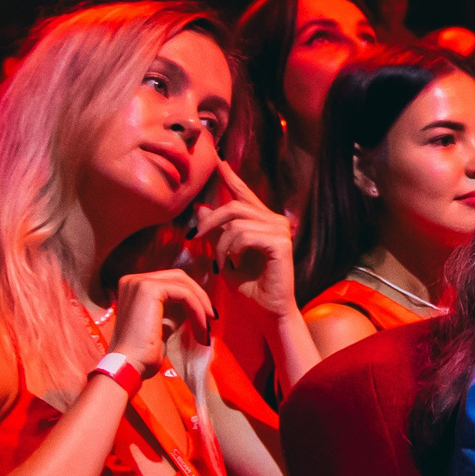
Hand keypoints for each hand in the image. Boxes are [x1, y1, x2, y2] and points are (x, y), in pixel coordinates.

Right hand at [107, 268, 216, 375]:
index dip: (192, 297)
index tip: (205, 317)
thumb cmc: (144, 352)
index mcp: (133, 286)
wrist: (129, 366)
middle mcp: (133, 280)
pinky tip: (201, 328)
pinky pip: (185, 294)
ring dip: (200, 306)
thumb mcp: (162, 323)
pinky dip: (197, 310)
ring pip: (184, 285)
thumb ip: (173, 309)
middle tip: (211, 318)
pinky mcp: (149, 289)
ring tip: (206, 328)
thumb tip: (196, 303)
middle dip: (199, 297)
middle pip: (179, 278)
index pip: (171, 282)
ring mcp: (139, 282)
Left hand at [189, 159, 299, 321]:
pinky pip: (244, 235)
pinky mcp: (280, 243)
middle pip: (234, 205)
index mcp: (264, 223)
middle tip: (194, 236)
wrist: (267, 313)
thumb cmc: (250, 289)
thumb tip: (201, 208)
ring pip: (236, 221)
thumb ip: (216, 233)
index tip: (219, 163)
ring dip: (220, 243)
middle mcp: (275, 222)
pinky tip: (232, 264)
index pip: (245, 195)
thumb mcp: (225, 256)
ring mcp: (280, 231)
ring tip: (220, 262)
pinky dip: (230, 249)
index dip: (231, 178)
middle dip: (209, 221)